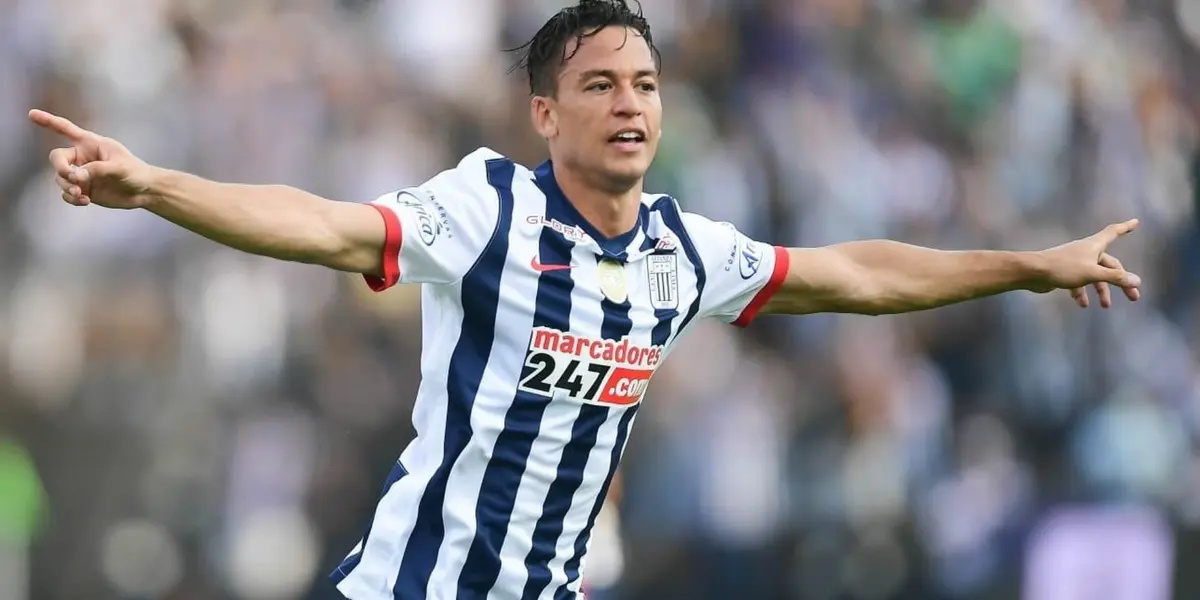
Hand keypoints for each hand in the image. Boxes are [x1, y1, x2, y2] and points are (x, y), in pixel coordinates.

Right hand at [29, 109, 155, 209]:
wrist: (145, 191)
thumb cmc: (136, 172)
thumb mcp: (119, 168)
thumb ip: (97, 170)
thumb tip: (76, 177)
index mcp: (90, 143)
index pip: (66, 129)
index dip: (48, 121)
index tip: (31, 114)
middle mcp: (82, 157)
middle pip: (57, 159)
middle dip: (61, 169)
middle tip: (73, 178)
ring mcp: (82, 174)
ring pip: (60, 178)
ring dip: (66, 186)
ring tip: (80, 194)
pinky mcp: (84, 190)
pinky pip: (67, 193)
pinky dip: (71, 198)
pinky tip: (84, 201)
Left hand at [1031, 219, 1141, 308]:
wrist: (1032, 272)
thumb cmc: (1063, 268)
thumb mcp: (1093, 273)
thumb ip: (1115, 277)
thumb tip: (1137, 281)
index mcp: (1094, 245)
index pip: (1113, 232)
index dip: (1125, 227)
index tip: (1136, 221)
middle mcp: (1086, 251)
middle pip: (1110, 265)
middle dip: (1121, 282)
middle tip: (1133, 298)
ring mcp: (1075, 262)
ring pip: (1094, 276)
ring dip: (1101, 291)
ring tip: (1105, 306)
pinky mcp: (1064, 272)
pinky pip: (1078, 282)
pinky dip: (1082, 292)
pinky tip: (1082, 304)